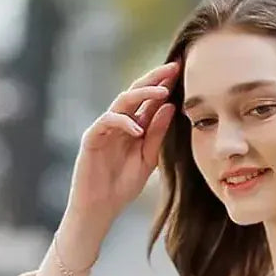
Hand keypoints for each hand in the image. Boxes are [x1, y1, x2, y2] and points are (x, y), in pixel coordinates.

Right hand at [62, 59, 180, 243]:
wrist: (100, 208)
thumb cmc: (121, 186)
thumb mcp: (148, 159)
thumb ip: (157, 134)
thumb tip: (171, 106)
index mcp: (133, 126)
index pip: (149, 100)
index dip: (164, 85)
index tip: (183, 72)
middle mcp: (119, 122)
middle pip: (136, 92)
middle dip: (155, 78)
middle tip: (174, 67)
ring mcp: (104, 128)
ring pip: (122, 102)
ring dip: (141, 94)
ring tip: (162, 92)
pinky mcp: (92, 138)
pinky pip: (107, 122)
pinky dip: (123, 123)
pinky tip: (138, 129)